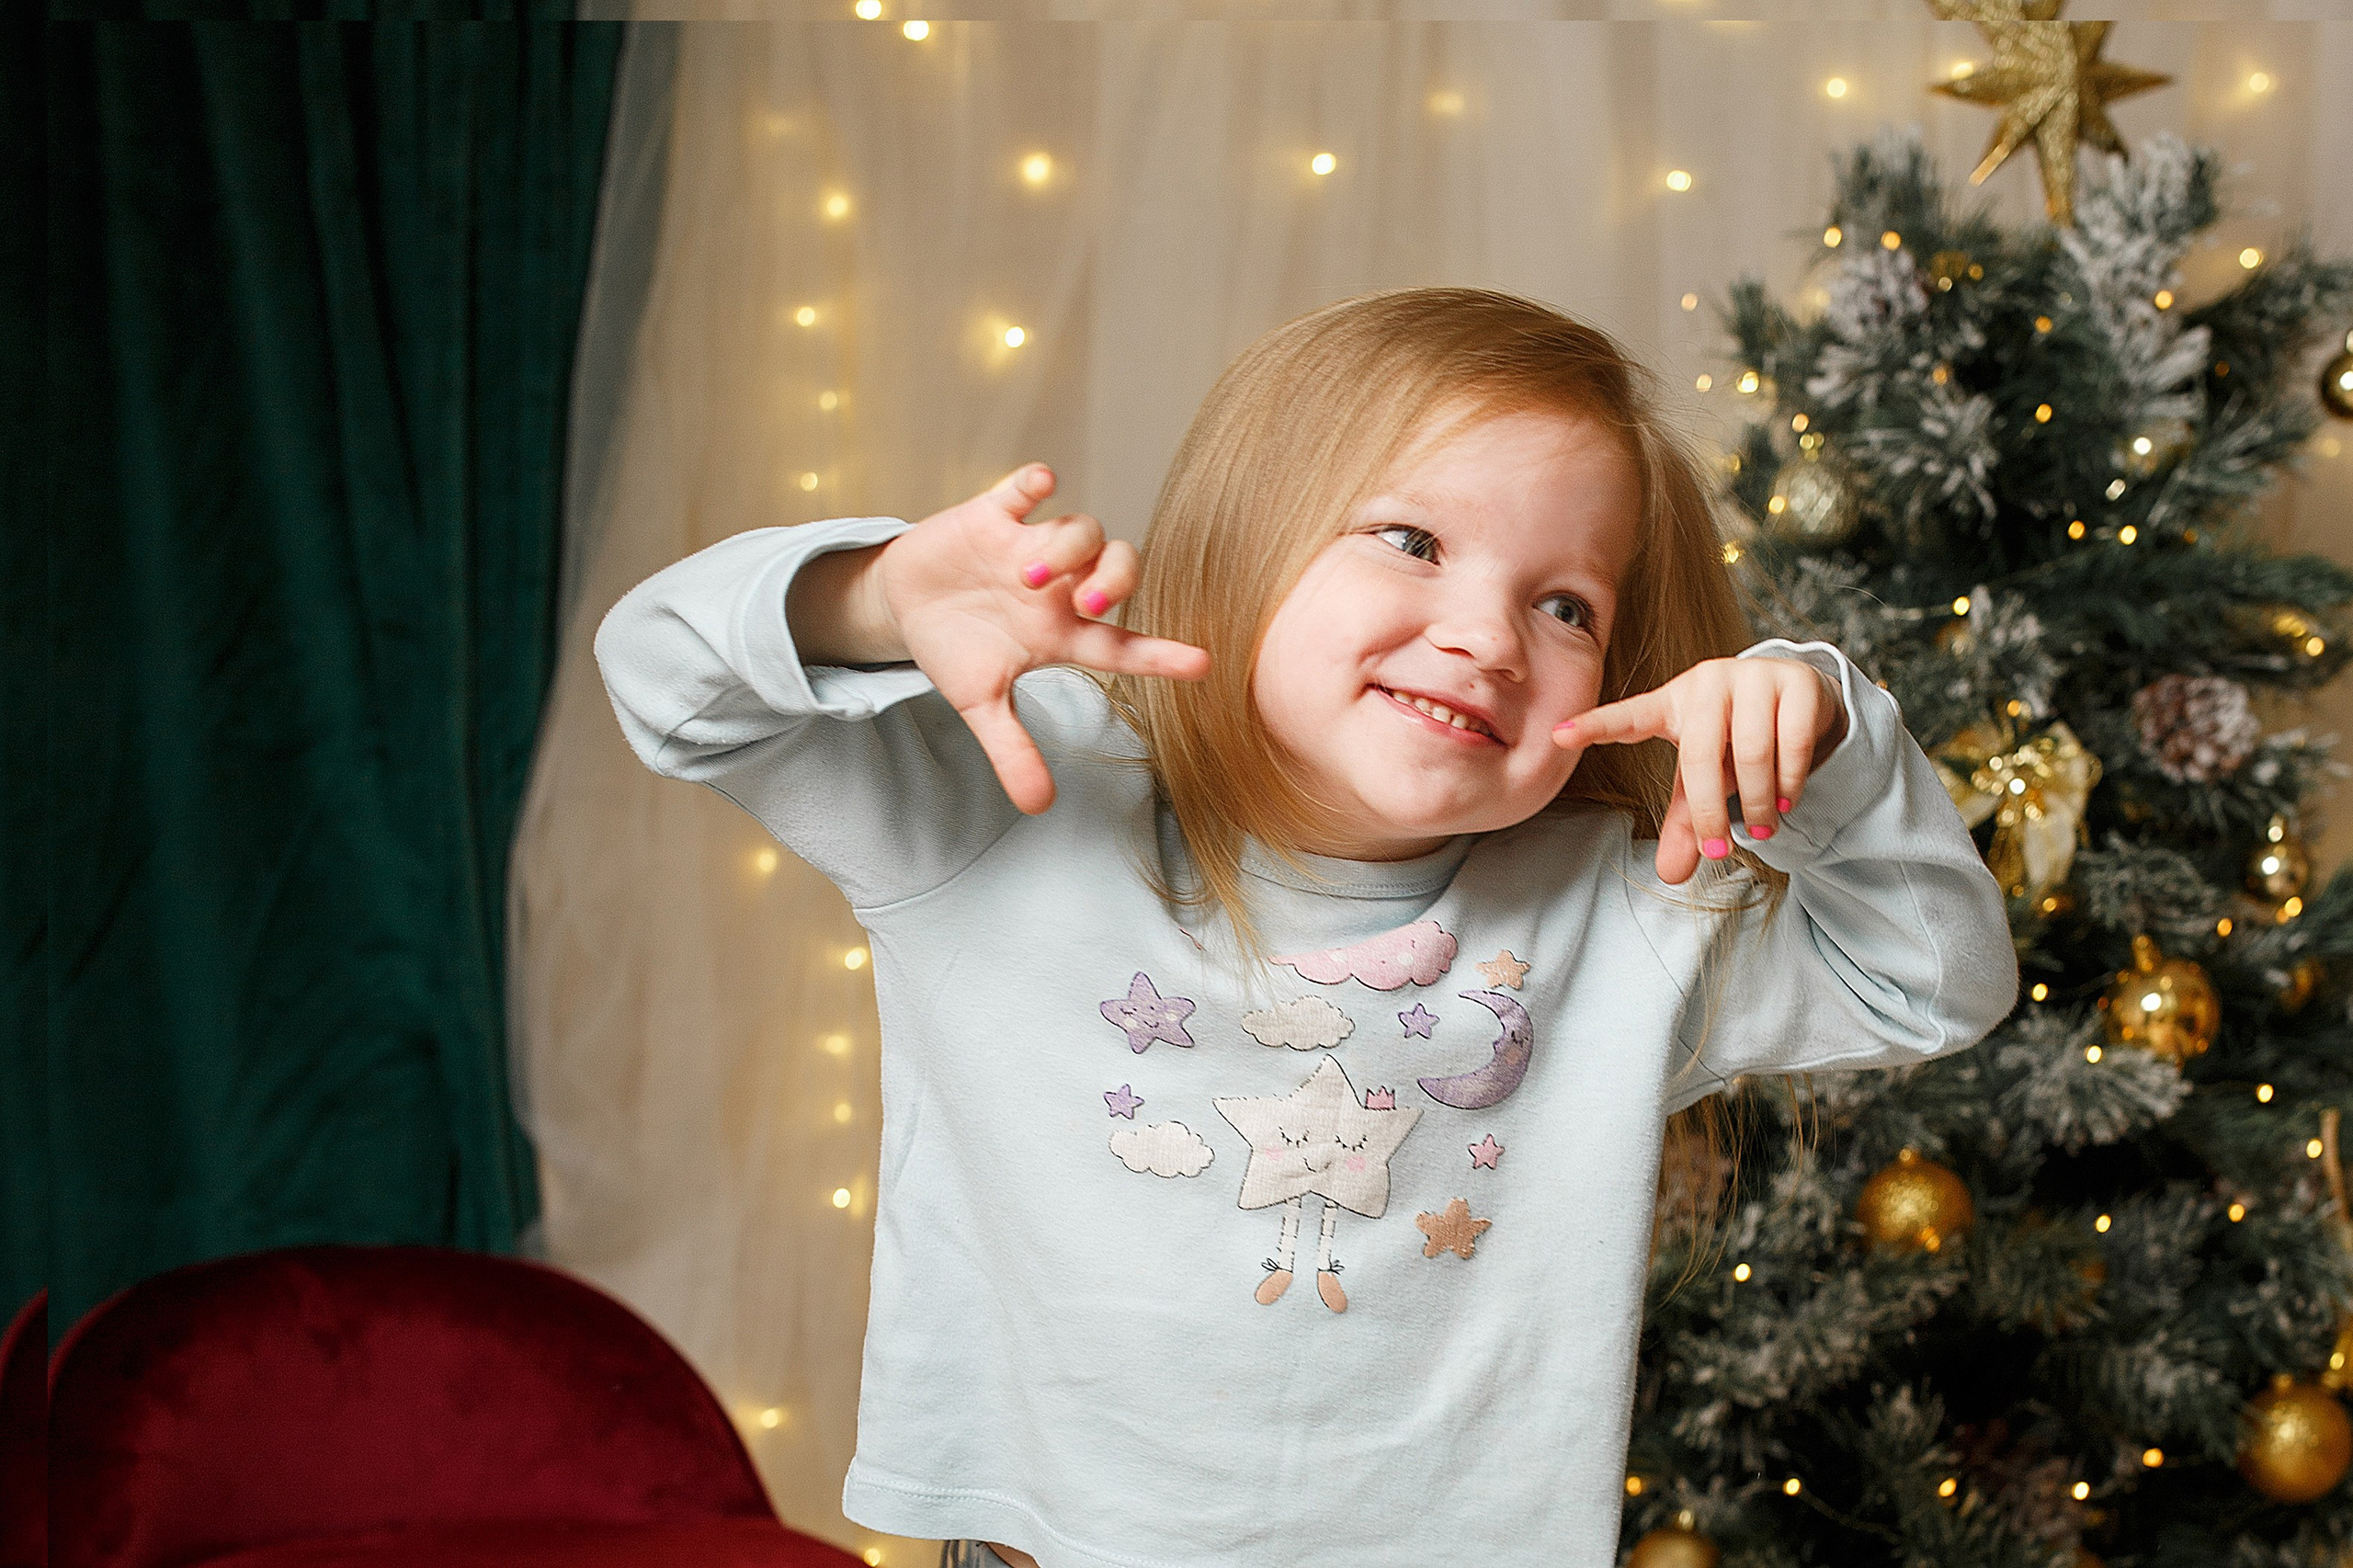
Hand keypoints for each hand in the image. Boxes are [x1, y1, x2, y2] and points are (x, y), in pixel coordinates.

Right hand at [876, 463, 1209, 814]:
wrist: (905, 604)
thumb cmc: (957, 648)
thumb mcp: (979, 705)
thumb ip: (1012, 751)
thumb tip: (1038, 807)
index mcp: (1063, 633)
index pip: (1123, 644)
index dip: (1162, 655)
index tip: (1202, 664)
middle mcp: (1059, 586)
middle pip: (1118, 567)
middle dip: (1114, 579)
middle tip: (1086, 601)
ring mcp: (1029, 546)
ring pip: (1080, 528)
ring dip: (1064, 548)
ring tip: (1025, 576)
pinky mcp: (993, 516)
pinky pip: (1025, 487)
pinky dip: (1034, 483)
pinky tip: (1039, 484)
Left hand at [1551, 656, 1847, 885]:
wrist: (1802, 698)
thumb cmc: (1737, 740)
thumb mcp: (1706, 780)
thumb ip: (1686, 822)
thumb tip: (1671, 875)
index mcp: (1672, 704)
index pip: (1629, 718)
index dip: (1594, 727)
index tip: (1557, 737)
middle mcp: (1708, 682)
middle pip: (1700, 756)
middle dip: (1709, 813)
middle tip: (1721, 851)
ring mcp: (1754, 676)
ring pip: (1753, 752)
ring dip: (1757, 802)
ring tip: (1762, 827)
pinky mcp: (1797, 681)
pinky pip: (1792, 742)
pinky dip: (1790, 782)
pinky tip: (1786, 799)